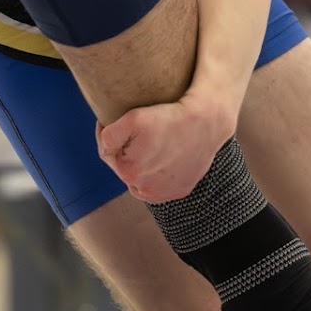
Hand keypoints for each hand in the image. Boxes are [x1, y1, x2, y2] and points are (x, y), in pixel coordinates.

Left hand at [96, 91, 232, 202]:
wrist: (205, 122)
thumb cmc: (169, 117)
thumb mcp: (132, 118)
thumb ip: (109, 135)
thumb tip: (105, 143)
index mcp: (128, 172)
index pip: (108, 153)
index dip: (108, 135)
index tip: (111, 122)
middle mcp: (145, 190)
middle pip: (125, 167)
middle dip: (124, 150)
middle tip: (132, 132)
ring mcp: (164, 193)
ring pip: (142, 178)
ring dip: (139, 166)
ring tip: (146, 146)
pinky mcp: (180, 191)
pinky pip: (161, 184)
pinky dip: (158, 174)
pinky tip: (160, 159)